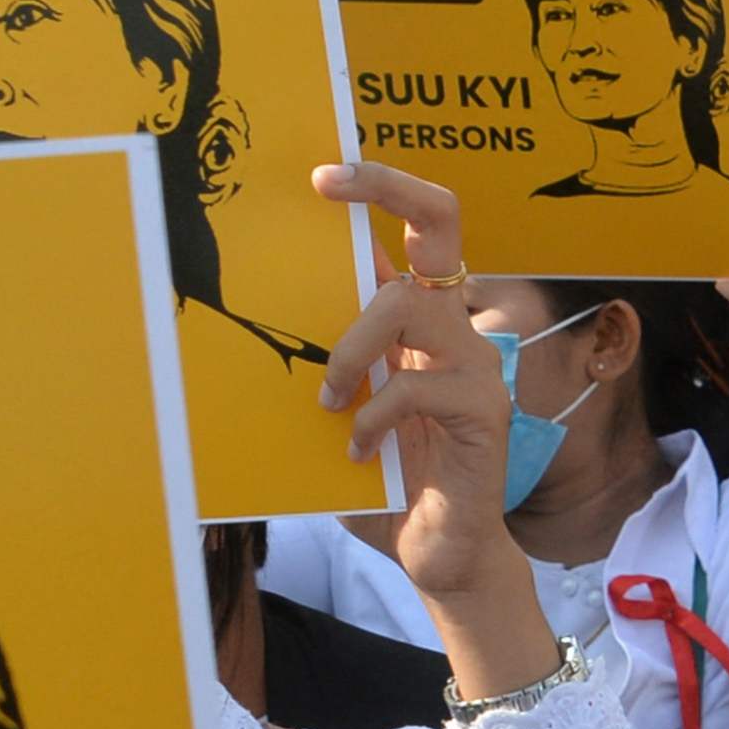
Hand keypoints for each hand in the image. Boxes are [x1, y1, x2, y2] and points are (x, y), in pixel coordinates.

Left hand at [308, 163, 554, 693]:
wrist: (441, 552)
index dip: (379, 186)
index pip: (418, 226)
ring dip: (349, 347)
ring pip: (406, 305)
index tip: (323, 176)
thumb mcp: (343, 411)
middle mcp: (455, 325)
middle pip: (440, 221)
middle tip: (328, 183)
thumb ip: (322, 365)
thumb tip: (245, 324)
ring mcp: (475, 364)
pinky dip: (371, 419)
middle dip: (386, 186)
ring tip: (328, 397)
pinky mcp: (483, 410)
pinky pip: (414, 388)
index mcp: (420, 318)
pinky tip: (355, 451)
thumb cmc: (387, 482)